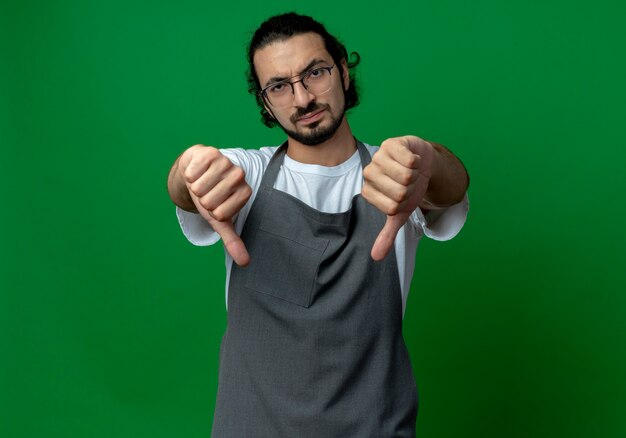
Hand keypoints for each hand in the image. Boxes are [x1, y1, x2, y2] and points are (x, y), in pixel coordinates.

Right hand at [178, 145, 251, 265]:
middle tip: (207, 191)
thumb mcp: (220, 220)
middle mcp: (239, 176)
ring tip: (202, 181)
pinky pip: (192, 173)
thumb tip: (245, 263)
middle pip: (208, 201)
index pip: (220, 214)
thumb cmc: (211, 197)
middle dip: (202, 199)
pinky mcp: (210, 152)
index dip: (211, 211)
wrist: (198, 171)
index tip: (216, 203)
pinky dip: (189, 174)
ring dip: (195, 186)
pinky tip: (197, 170)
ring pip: (199, 188)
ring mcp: (226, 162)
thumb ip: (233, 240)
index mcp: (245, 193)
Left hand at [361, 136, 434, 260]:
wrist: (422, 165)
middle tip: (408, 183)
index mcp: (368, 191)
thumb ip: (387, 235)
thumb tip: (376, 257)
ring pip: (406, 175)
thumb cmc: (408, 188)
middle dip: (411, 189)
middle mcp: (369, 173)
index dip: (404, 203)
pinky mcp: (392, 144)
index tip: (402, 196)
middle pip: (399, 192)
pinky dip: (418, 162)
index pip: (391, 207)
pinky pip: (410, 160)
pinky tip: (413, 159)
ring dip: (415, 174)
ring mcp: (379, 156)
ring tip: (411, 171)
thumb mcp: (399, 213)